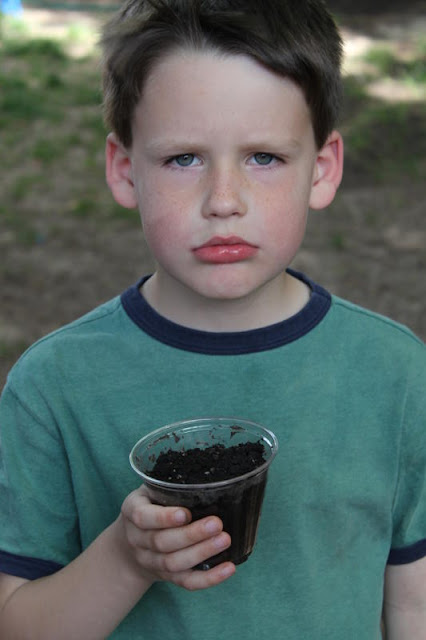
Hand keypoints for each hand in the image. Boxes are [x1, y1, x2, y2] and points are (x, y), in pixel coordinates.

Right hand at [117, 486, 235, 589]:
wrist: (127, 545)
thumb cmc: (149, 506)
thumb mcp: (149, 490)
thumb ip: (169, 485)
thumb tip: (210, 472)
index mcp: (132, 511)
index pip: (143, 517)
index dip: (164, 518)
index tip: (185, 513)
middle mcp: (138, 539)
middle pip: (162, 542)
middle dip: (191, 535)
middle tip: (217, 524)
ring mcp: (151, 561)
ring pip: (174, 563)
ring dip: (201, 553)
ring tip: (225, 540)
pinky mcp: (167, 577)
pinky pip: (187, 582)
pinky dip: (209, 578)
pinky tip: (229, 568)